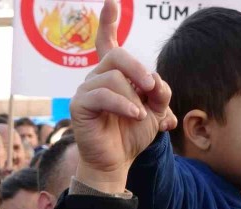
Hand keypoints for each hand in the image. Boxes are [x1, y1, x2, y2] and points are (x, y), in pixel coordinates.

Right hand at [71, 0, 176, 192]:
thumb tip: (157, 82)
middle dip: (139, 69)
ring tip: (141, 115)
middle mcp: (98, 77)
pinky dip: (124, 104)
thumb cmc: (133, 133)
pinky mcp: (80, 104)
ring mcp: (87, 89)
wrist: (118, 160)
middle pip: (118, 56)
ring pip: (114, 77)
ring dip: (134, 97)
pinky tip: (135, 116)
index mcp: (115, 75)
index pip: (108, 44)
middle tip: (152, 87)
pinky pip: (103, 94)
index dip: (108, 23)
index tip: (111, 3)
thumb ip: (160, 93)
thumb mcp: (156, 111)